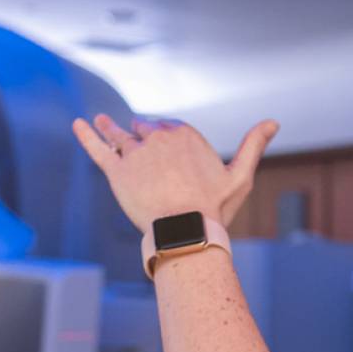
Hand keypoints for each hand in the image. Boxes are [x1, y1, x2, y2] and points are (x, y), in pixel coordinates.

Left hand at [72, 113, 278, 234]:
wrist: (185, 230)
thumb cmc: (215, 207)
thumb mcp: (240, 175)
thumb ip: (253, 145)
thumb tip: (274, 121)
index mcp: (184, 134)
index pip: (168, 127)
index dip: (165, 137)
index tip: (165, 145)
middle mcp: (157, 138)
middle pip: (144, 131)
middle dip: (140, 136)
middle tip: (134, 139)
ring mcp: (135, 153)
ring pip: (120, 137)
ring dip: (111, 129)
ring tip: (102, 122)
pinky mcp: (116, 171)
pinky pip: (98, 148)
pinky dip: (87, 135)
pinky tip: (78, 123)